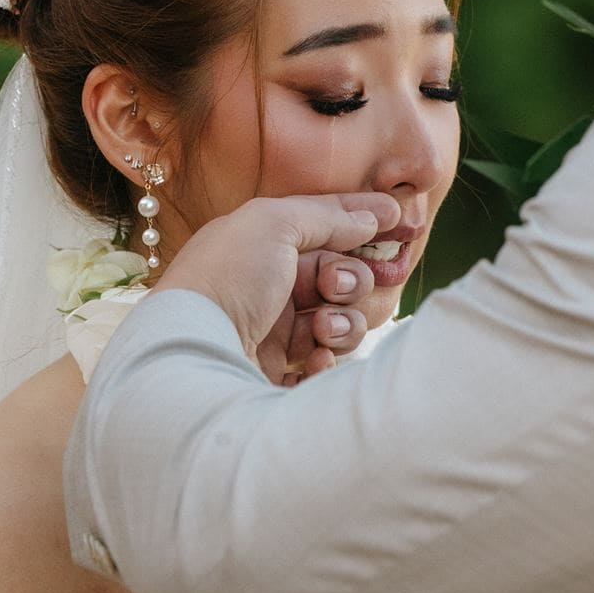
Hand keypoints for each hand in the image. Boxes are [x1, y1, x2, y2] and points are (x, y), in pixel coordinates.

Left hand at [155, 193, 401, 383]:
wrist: (191, 352)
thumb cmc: (226, 278)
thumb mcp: (272, 224)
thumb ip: (326, 215)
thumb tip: (372, 214)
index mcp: (264, 250)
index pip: (325, 230)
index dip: (362, 224)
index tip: (402, 220)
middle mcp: (271, 291)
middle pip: (340, 281)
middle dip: (350, 282)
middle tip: (332, 288)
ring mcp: (276, 336)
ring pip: (340, 325)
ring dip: (342, 324)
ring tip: (320, 331)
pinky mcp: (278, 377)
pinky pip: (325, 368)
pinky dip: (327, 363)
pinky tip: (313, 362)